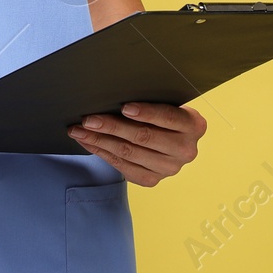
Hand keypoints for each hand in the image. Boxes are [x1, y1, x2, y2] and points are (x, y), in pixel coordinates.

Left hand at [67, 102, 205, 187]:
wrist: (171, 139)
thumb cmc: (163, 114)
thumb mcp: (166, 102)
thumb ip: (150, 100)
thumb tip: (114, 92)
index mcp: (193, 125)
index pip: (168, 117)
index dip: (146, 112)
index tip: (124, 107)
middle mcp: (186, 150)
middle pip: (144, 137)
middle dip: (112, 127)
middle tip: (88, 119)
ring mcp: (170, 168)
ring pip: (129, 153)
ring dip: (100, 140)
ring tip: (79, 130)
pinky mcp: (153, 180)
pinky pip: (123, 166)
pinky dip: (102, 152)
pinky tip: (88, 142)